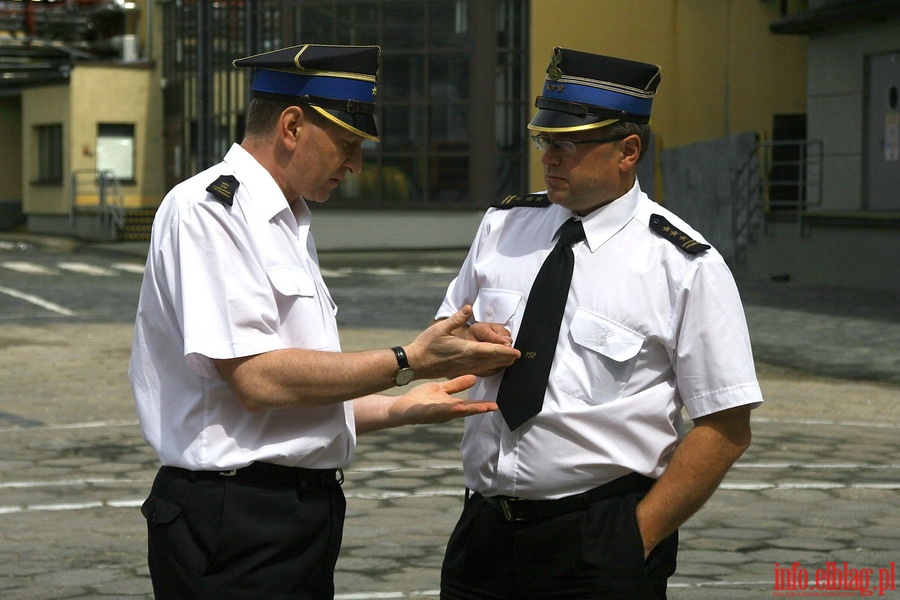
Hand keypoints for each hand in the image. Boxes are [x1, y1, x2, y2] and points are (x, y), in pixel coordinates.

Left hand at [388, 375, 497, 424]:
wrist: (401, 407)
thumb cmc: (422, 399)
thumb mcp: (442, 390)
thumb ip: (457, 385)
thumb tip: (474, 377)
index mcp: (451, 405)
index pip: (470, 404)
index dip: (483, 405)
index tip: (497, 404)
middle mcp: (446, 411)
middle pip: (466, 410)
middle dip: (480, 409)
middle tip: (495, 408)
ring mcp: (436, 413)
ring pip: (455, 412)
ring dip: (468, 410)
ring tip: (481, 408)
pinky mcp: (426, 412)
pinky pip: (439, 410)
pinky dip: (449, 409)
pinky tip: (458, 406)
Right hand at [405, 306, 519, 379]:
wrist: (414, 363)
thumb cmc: (426, 345)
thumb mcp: (441, 327)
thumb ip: (457, 318)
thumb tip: (468, 307)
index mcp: (466, 350)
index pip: (491, 351)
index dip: (506, 351)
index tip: (517, 352)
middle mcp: (468, 361)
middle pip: (493, 361)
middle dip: (506, 358)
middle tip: (517, 356)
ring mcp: (464, 369)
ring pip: (487, 368)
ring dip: (499, 364)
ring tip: (508, 361)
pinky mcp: (459, 372)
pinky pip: (478, 372)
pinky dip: (488, 370)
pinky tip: (491, 369)